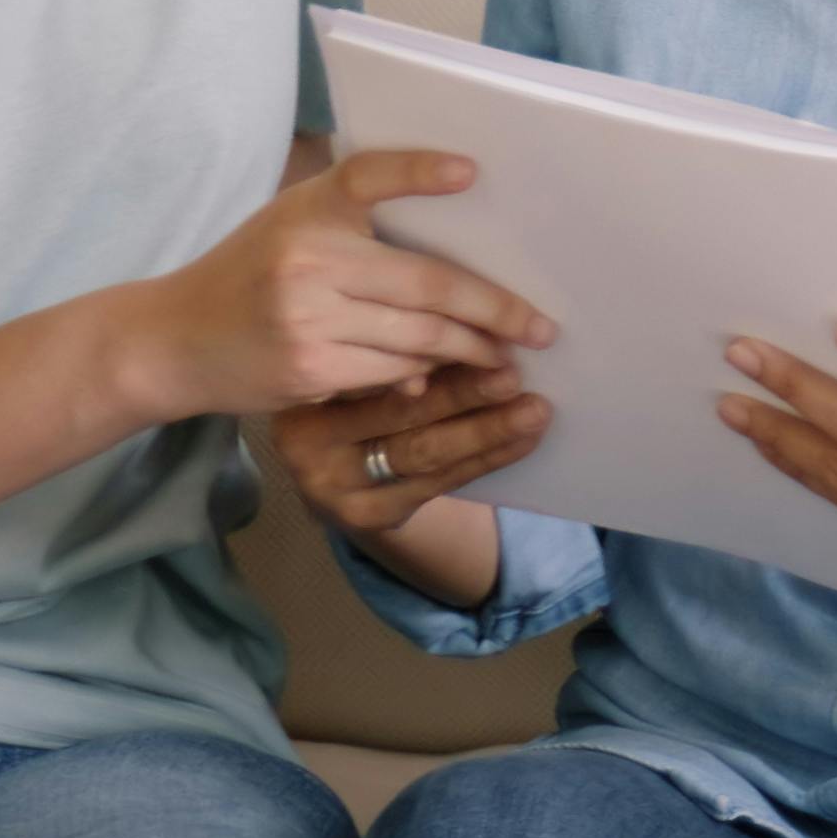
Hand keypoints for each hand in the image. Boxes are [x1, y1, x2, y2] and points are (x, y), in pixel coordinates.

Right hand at [131, 149, 554, 420]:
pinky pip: (394, 373)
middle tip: (540, 325)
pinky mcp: (311, 369)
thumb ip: (359, 228)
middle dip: (494, 309)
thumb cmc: (248, 270)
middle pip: (427, 283)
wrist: (175, 339)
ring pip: (419, 336)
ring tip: (507, 354)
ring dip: (470, 349)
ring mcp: (309, 319)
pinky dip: (426, 374)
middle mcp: (308, 260)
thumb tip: (449, 259)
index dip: (420, 171)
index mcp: (308, 210)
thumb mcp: (292, 221)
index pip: (370, 178)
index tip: (470, 171)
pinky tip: (448, 374)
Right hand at [265, 359, 547, 540]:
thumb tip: (472, 322)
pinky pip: (438, 484)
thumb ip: (390, 352)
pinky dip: (487, 459)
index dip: (428, 350)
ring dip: (487, 431)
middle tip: (513, 373)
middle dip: (463, 394)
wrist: (330, 470)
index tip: (480, 332)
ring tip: (535, 409)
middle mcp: (305, 443)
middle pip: (399, 414)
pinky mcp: (369, 515)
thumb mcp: (350, 367)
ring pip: (424, 453)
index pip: (369, 367)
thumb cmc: (348, 396)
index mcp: (301, 388)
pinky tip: (524, 439)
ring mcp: (335, 486)